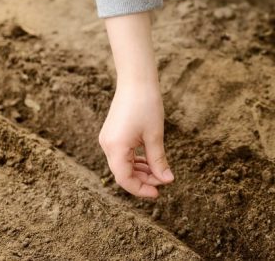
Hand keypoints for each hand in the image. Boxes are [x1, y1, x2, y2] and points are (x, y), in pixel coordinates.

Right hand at [101, 12, 173, 197]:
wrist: (136, 81)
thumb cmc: (147, 105)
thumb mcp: (155, 136)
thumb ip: (159, 160)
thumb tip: (167, 180)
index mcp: (116, 148)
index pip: (125, 179)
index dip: (141, 189)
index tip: (158, 193)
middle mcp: (107, 145)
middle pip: (123, 173)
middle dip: (144, 180)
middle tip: (164, 181)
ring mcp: (108, 139)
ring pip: (123, 164)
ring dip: (141, 171)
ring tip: (159, 172)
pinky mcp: (112, 134)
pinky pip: (122, 154)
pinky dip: (136, 160)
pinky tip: (150, 161)